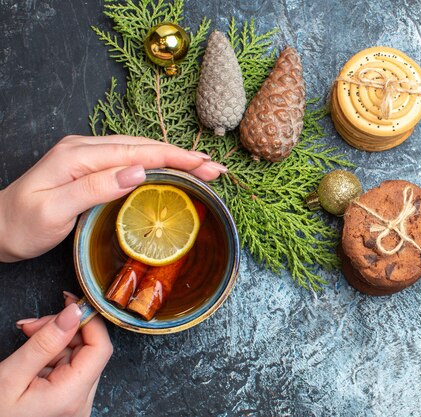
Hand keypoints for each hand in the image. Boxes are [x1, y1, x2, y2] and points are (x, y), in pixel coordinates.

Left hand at [0, 135, 226, 261]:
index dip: (176, 158)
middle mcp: (85, 149)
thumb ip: (95, 189)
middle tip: (215, 169)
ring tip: (202, 168)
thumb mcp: (53, 212)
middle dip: (183, 156)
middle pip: (144, 147)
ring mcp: (87, 155)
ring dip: (173, 158)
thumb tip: (139, 171)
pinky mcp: (89, 166)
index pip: (139, 152)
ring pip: (140, 151)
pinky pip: (130, 159)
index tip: (206, 166)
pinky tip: (170, 170)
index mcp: (79, 156)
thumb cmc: (19, 226)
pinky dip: (156, 163)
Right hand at [0, 292, 112, 416]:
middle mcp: (80, 402)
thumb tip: (74, 312)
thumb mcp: (11, 375)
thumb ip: (45, 342)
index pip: (100, 348)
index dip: (89, 321)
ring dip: (55, 340)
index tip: (71, 304)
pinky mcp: (68, 401)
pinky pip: (69, 368)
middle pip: (89, 350)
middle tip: (33, 325)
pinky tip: (32, 354)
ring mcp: (75, 403)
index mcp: (71, 395)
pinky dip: (52, 354)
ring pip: (78, 356)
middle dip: (64, 329)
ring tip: (28, 336)